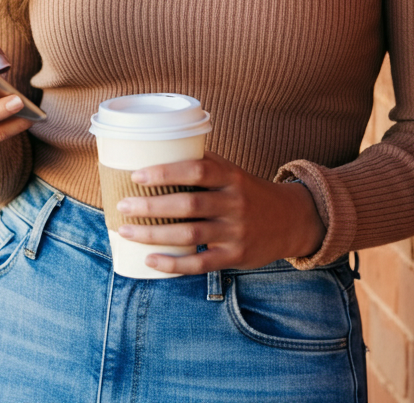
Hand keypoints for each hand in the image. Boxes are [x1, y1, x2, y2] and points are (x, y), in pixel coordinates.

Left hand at [116, 151, 324, 273]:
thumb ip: (202, 162)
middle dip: (151, 206)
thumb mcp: (232, 171)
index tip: (137, 175)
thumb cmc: (249, 191)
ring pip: (189, 235)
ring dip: (154, 234)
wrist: (290, 220)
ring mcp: (235, 232)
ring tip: (126, 231)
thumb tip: (158, 150)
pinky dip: (173, 264)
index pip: (197, 170)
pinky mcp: (235, 256)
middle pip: (188, 204)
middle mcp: (234, 203)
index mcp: (232, 176)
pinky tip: (150, 259)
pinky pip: (200, 263)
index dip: (166, 172)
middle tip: (122, 206)